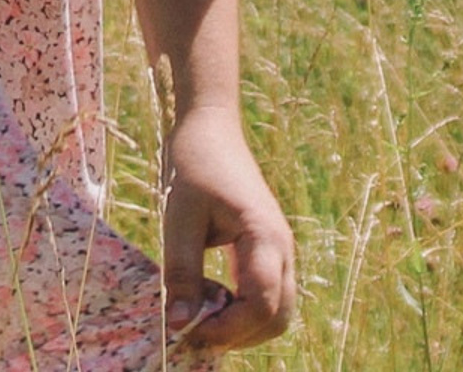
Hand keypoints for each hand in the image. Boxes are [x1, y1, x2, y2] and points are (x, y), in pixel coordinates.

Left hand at [161, 105, 295, 351]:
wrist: (210, 126)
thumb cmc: (194, 163)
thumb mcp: (180, 216)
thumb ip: (182, 271)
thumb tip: (180, 324)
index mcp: (265, 236)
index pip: (261, 305)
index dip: (228, 329)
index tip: (190, 330)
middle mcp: (282, 248)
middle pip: (278, 318)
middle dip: (240, 336)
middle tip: (196, 331)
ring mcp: (279, 251)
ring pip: (276, 312)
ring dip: (242, 326)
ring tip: (200, 314)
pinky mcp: (268, 251)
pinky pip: (266, 295)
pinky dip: (242, 310)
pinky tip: (208, 298)